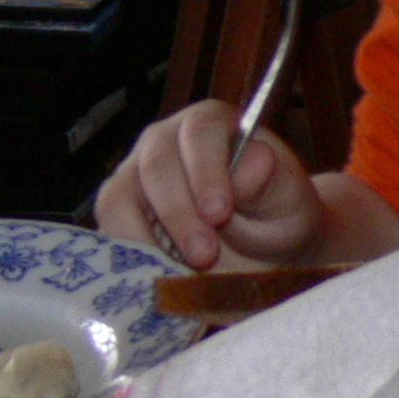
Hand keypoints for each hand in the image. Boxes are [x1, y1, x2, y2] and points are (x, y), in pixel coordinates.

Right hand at [95, 99, 322, 270]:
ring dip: (150, 240)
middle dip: (179, 214)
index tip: (220, 212)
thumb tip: (255, 161)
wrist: (262, 250)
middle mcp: (165, 139)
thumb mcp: (288, 201)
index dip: (207, 170)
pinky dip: (132, 256)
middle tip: (205, 256)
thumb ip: (273, 182)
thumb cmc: (276, 215)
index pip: (201, 131)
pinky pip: (109, 229)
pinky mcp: (117, 209)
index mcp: (213, 122)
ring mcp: (134, 172)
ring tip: (185, 272)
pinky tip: (162, 274)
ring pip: (121, 197)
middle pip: (156, 165)